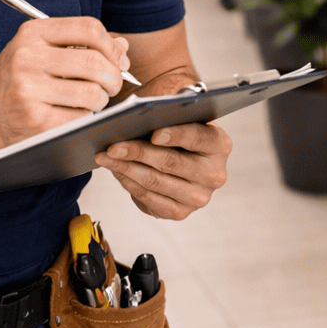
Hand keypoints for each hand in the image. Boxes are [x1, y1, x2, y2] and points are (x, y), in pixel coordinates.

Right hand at [0, 17, 129, 151]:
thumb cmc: (14, 81)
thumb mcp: (39, 51)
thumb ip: (80, 45)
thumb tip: (123, 48)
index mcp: (32, 33)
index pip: (89, 28)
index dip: (112, 45)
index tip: (117, 59)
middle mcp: (28, 57)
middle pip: (95, 62)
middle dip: (114, 77)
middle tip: (112, 85)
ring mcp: (30, 90)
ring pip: (93, 93)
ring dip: (101, 100)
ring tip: (91, 100)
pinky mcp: (35, 120)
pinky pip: (80, 117)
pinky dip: (85, 117)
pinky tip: (73, 114)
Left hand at [95, 122, 231, 218]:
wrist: (182, 161)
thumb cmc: (177, 133)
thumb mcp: (180, 119)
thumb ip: (168, 114)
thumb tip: (139, 116)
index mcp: (220, 145)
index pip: (198, 137)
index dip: (176, 135)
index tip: (154, 133)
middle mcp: (214, 174)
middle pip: (171, 162)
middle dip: (137, 152)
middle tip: (112, 146)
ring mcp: (199, 197)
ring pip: (155, 182)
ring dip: (126, 169)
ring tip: (106, 158)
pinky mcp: (180, 213)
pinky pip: (149, 199)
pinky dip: (129, 184)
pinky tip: (116, 172)